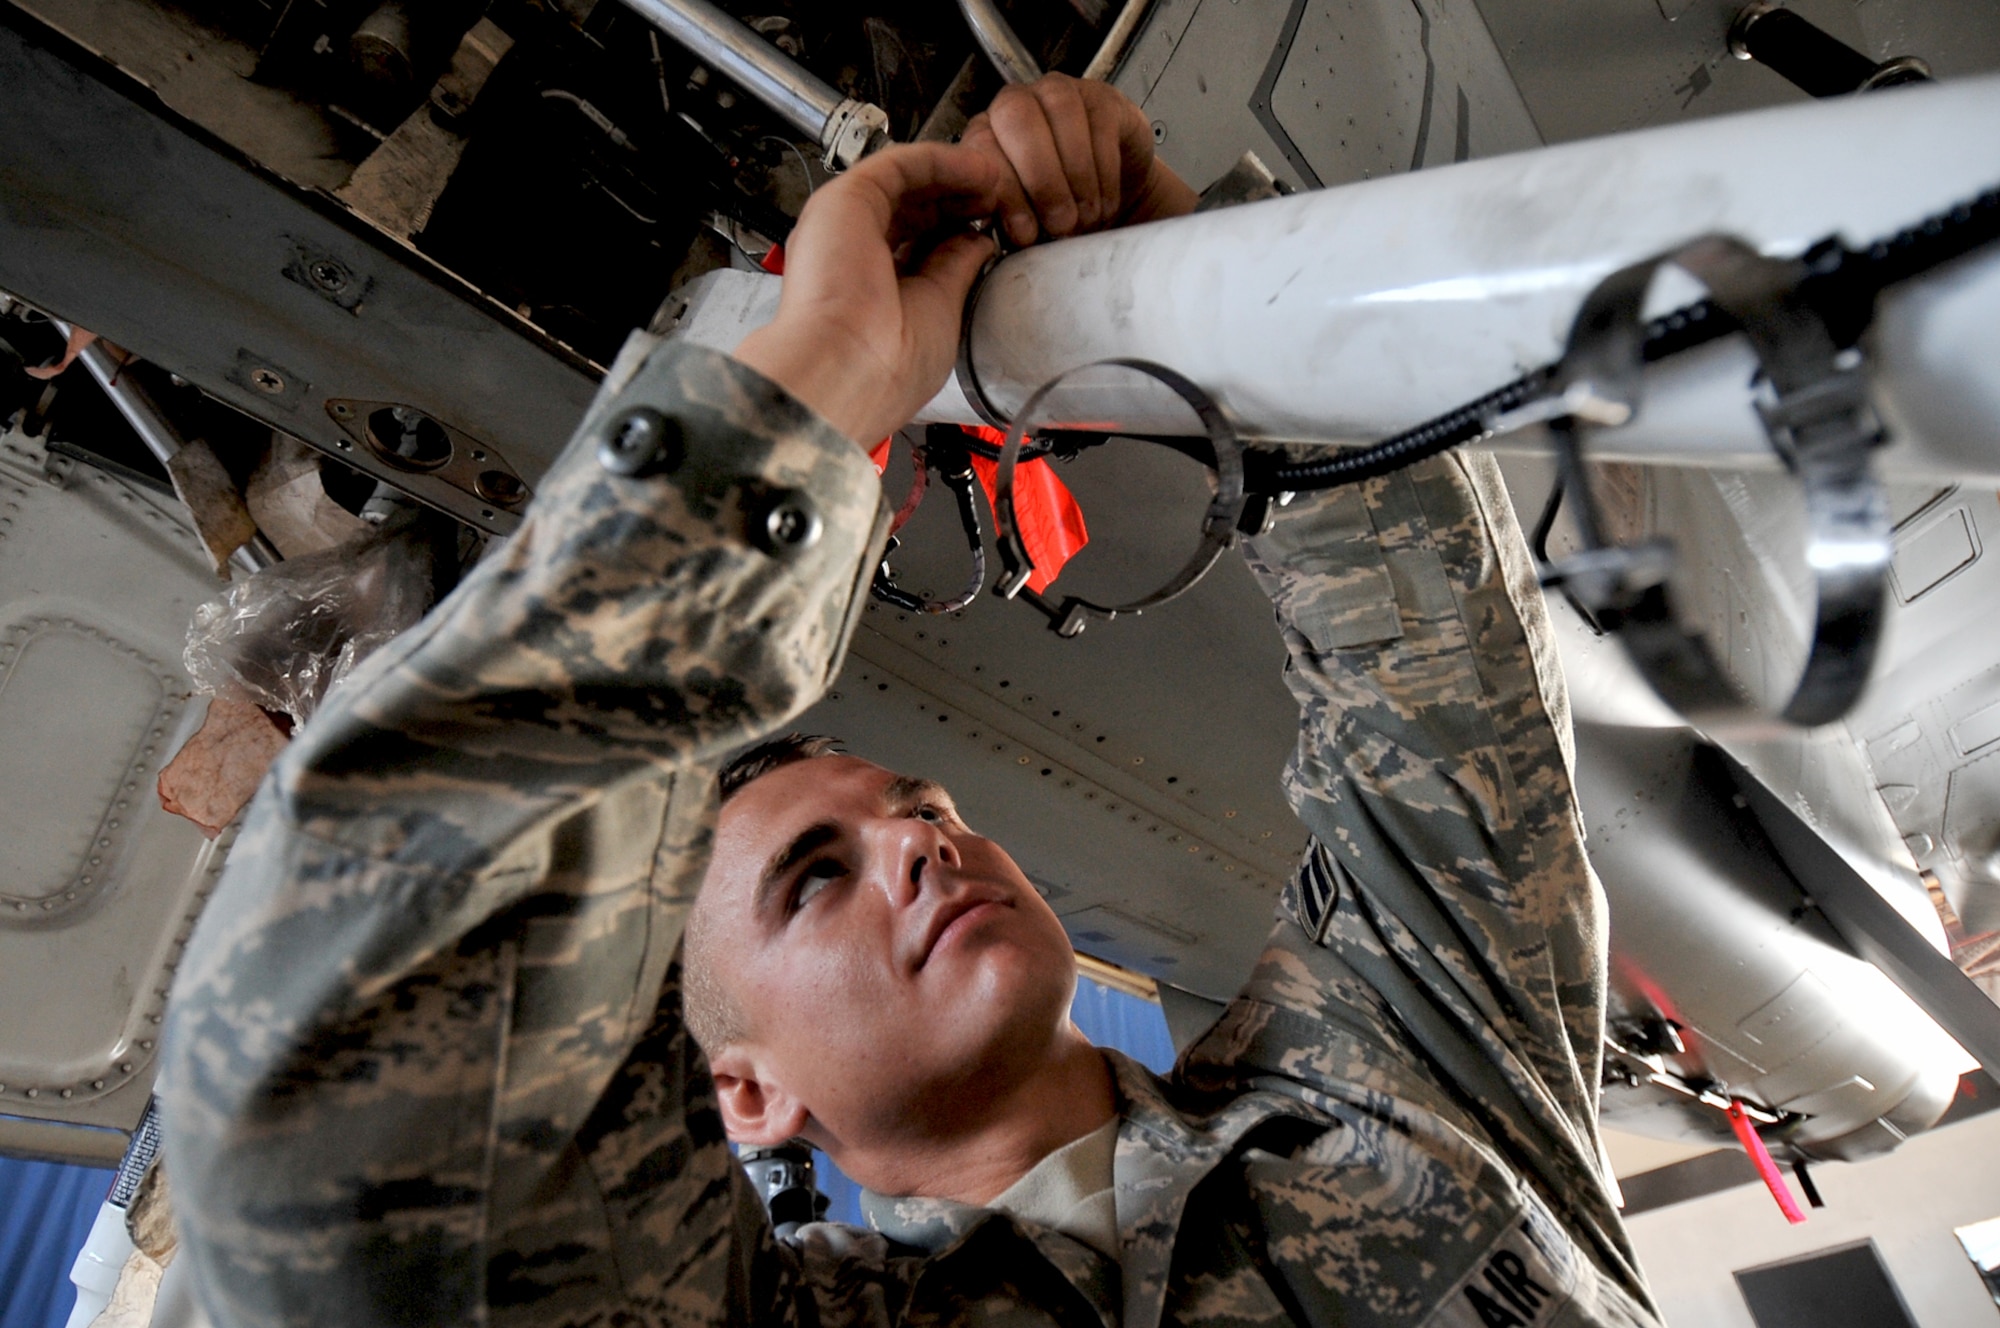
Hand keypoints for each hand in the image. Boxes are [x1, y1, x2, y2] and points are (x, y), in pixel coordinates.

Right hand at [734, 143, 1000, 446]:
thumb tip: (976, 241)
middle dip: (957, 199)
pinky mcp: (847, 198)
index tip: (990, 227)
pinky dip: (942, 161)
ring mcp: (846, 223)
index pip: (914, 243)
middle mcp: (850, 252)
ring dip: (954, 174)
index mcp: (865, 287)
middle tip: (998, 197)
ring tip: (995, 178)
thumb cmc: (885, 365)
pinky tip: (978, 169)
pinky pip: (900, 165)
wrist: (846, 370)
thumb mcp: (938, 310)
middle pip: (910, 208)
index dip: (954, 229)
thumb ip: (955, 269)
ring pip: (906, 181)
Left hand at [960, 73, 1197, 246]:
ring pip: (1060, 112)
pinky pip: (1100, 124)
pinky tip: (1105, 202)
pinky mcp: (1102, 98)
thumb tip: (1014, 238)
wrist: (1113, 193)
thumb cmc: (1060, 208)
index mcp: (985, 133)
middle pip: (1015, 117)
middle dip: (1040, 177)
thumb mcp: (1029, 221)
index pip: (981, 147)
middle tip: (1060, 226)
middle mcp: (1016, 105)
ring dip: (1075, 174)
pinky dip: (1104, 170)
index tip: (1024, 235)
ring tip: (1086, 217)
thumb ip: (1011, 222)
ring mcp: (1059, 94)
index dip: (1004, 192)